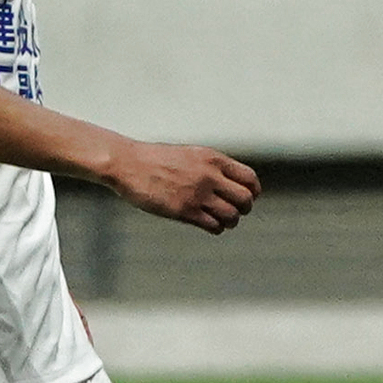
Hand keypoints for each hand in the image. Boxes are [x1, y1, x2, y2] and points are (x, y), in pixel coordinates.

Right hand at [105, 137, 260, 232]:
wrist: (129, 164)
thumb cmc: (157, 160)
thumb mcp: (191, 154)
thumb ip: (212, 167)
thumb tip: (231, 183)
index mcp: (213, 159)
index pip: (249, 178)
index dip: (253, 191)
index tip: (248, 197)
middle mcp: (209, 176)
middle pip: (245, 199)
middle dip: (244, 208)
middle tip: (236, 211)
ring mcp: (197, 194)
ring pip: (232, 216)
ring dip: (231, 221)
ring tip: (223, 221)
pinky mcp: (184, 211)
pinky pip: (213, 226)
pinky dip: (217, 228)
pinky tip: (210, 225)